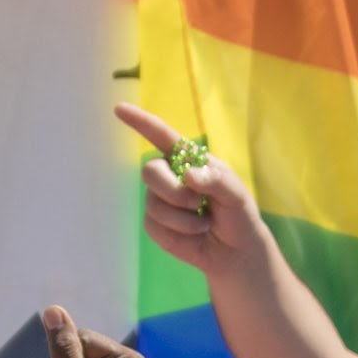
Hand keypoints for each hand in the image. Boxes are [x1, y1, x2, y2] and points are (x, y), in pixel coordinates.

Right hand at [118, 105, 272, 283]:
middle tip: (198, 203)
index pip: (160, 135)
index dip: (139, 122)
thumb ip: (217, 181)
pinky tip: (193, 235)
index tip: (119, 108)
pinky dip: (178, 233)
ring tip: (204, 223)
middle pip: (150, 171)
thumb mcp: (237, 194)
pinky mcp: (155, 224)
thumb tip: (189, 174)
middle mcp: (169, 174)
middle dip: (173, 191)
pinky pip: (154, 226)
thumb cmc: (238, 214)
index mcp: (188, 158)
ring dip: (183, 219)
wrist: (235, 249)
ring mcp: (159, 199)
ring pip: (153, 204)